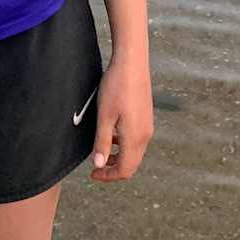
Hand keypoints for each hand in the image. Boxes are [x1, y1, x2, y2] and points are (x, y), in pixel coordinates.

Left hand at [90, 51, 152, 182]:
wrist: (132, 62)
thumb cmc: (116, 87)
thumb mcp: (104, 116)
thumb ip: (102, 142)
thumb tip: (99, 165)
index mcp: (134, 137)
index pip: (124, 169)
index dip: (108, 176)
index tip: (93, 175)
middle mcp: (145, 135)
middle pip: (132, 164)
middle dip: (114, 170)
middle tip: (96, 170)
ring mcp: (147, 125)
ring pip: (135, 153)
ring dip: (119, 158)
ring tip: (102, 153)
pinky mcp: (146, 117)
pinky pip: (137, 140)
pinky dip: (124, 145)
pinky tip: (112, 136)